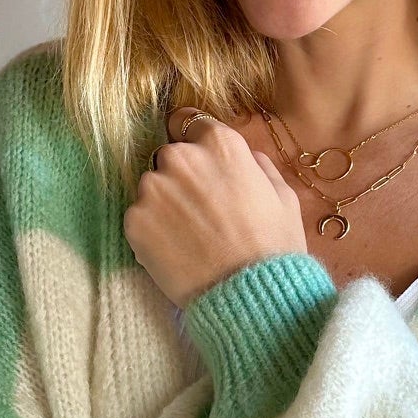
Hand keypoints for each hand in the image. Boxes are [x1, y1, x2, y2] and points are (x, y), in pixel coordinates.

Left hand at [124, 109, 308, 308]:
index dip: (193, 142)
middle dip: (181, 177)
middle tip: (200, 211)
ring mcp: (153, 189)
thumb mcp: (282, 195)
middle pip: (169, 157)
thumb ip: (256, 166)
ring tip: (189, 236)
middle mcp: (181, 158)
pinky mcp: (134, 221)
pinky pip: (139, 217)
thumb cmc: (273, 245)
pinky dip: (152, 231)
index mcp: (220, 145)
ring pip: (152, 188)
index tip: (197, 161)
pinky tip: (176, 251)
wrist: (248, 295)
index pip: (188, 122)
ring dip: (164, 204)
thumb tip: (244, 159)